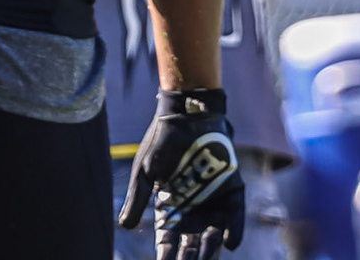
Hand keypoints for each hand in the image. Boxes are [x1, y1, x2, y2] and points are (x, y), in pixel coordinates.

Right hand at [118, 90, 244, 258]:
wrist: (184, 114)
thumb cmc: (161, 142)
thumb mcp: (144, 172)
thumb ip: (138, 200)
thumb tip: (124, 227)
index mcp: (171, 207)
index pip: (168, 239)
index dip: (166, 255)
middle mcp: (193, 209)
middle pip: (192, 243)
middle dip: (189, 258)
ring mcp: (213, 200)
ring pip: (213, 234)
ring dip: (209, 250)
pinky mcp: (231, 189)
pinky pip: (235, 216)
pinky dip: (235, 230)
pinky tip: (230, 243)